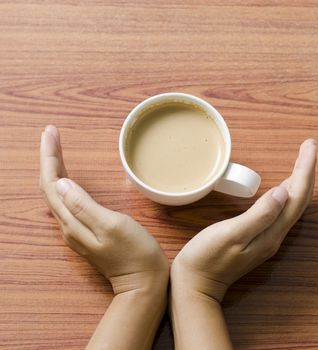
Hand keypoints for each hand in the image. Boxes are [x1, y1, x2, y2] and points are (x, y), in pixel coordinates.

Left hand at [40, 125, 168, 294]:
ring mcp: (77, 229)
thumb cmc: (134, 252)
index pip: (51, 183)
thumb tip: (62, 183)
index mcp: (73, 221)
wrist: (143, 281)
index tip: (50, 132)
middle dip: (49, 158)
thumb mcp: (111, 225)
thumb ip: (84, 205)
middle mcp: (69, 225)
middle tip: (51, 133)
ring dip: (55, 169)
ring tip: (56, 149)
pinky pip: (68, 201)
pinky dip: (65, 183)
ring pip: (58, 194)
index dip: (49, 156)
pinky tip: (68, 177)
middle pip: (51, 187)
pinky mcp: (87, 230)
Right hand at [171, 139, 316, 301]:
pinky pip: (279, 211)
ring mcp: (266, 237)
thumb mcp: (231, 234)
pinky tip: (282, 187)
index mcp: (270, 232)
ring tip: (301, 161)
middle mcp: (274, 235)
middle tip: (308, 147)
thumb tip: (282, 192)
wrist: (196, 283)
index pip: (297, 195)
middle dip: (306, 171)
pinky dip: (285, 193)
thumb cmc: (207, 258)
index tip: (309, 146)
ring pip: (291, 205)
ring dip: (298, 181)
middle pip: (298, 199)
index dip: (305, 169)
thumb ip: (259, 215)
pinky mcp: (256, 237)